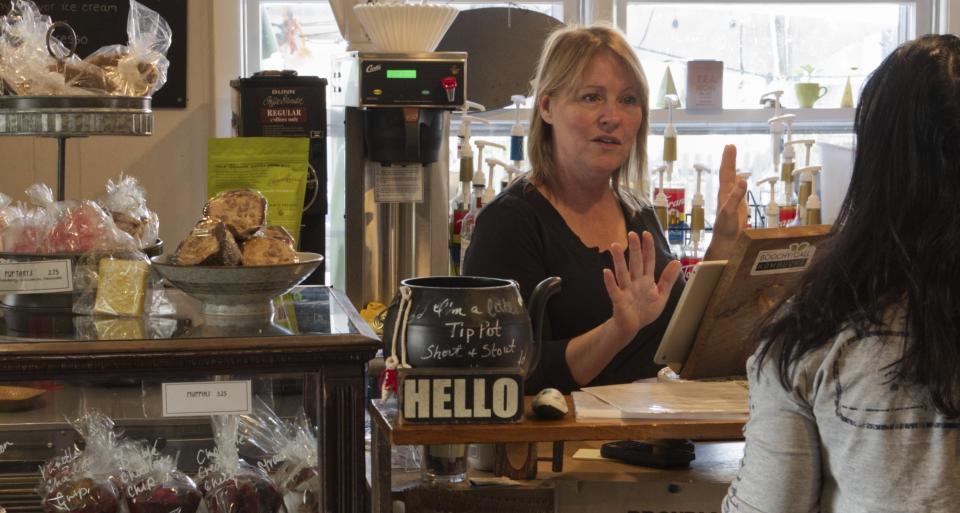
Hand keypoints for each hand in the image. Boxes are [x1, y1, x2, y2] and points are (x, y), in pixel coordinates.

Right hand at [602, 231, 680, 344]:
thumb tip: (676, 262)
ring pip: (622, 273)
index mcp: (646, 280)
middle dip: (634, 249)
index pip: (648, 260)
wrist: (632, 327)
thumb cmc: (645, 310)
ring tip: (615, 246)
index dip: (648, 248)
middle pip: (635, 263)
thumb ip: (668, 279)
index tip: (646, 234)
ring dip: (619, 260)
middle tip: (631, 234)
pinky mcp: (618, 301)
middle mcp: (635, 282)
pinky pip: (614, 290)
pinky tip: (607, 272)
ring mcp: (626, 290)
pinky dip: (610, 282)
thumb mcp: (661, 295)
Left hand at [706, 144, 747, 259]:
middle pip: (727, 174)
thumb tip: (742, 179)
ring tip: (732, 155)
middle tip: (730, 146)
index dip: (728, 160)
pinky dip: (740, 182)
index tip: (730, 146)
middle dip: (729, 159)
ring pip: (732, 180)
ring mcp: (731, 200)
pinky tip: (741, 179)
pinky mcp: (737, 207)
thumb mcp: (730, 212)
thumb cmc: (726, 229)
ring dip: (732, 167)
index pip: (726, 173)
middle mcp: (726, 195)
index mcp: (724, 194)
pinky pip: (738, 190)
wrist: (725, 243)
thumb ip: (735, 197)